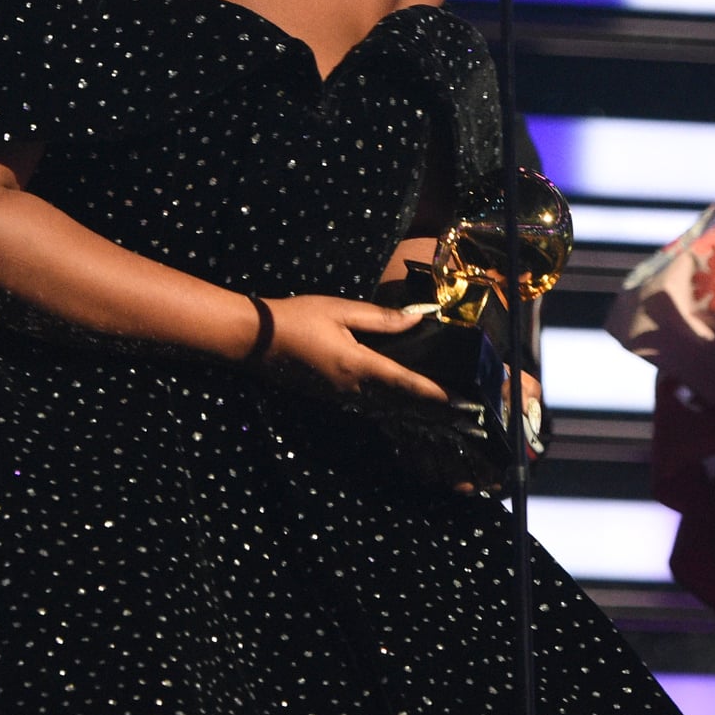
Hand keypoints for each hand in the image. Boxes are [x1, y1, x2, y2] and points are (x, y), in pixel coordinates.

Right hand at [263, 295, 449, 401]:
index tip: (457, 400)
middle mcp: (352, 387)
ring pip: (383, 403)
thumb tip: (416, 319)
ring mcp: (340, 396)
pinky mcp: (330, 396)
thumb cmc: (299, 317)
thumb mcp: (340, 310)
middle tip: (457, 404)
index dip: (432, 391)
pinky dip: (388, 401)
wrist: (256, 340)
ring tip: (436, 402)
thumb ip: (380, 318)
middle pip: (398, 399)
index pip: (404, 381)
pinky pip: (367, 401)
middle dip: (426, 402)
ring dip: (409, 404)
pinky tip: (400, 394)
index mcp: (357, 364)